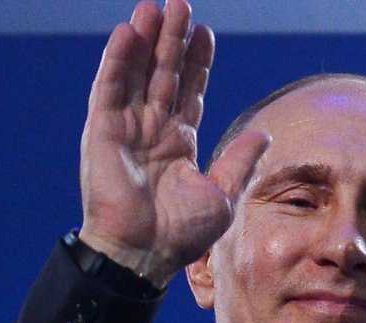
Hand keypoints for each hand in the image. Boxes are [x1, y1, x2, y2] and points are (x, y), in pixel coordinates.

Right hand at [78, 0, 269, 287]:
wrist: (144, 254)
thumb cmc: (180, 234)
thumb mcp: (221, 194)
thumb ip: (239, 161)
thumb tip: (264, 134)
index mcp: (177, 142)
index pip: (189, 91)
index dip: (196, 62)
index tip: (206, 33)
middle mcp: (150, 130)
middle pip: (163, 74)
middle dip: (173, 40)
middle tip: (181, 4)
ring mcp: (125, 128)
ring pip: (137, 73)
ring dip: (146, 40)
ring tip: (157, 7)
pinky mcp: (101, 131)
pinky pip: (110, 88)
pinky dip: (118, 60)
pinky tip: (129, 32)